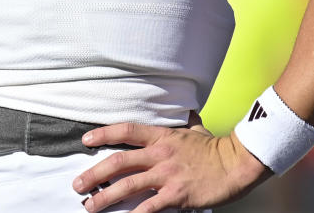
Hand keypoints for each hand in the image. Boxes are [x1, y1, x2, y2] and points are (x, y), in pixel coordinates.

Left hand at [73, 118, 270, 212]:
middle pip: (119, 161)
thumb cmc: (215, 147)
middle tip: (78, 184)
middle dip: (94, 174)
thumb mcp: (195, 129)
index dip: (103, 135)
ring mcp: (167, 175)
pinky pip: (149, 207)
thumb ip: (183, 122)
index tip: (85, 140)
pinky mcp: (176, 195)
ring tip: (90, 206)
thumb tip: (184, 111)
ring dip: (105, 197)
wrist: (236, 164)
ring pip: (128, 186)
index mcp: (162, 136)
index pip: (126, 131)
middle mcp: (160, 154)